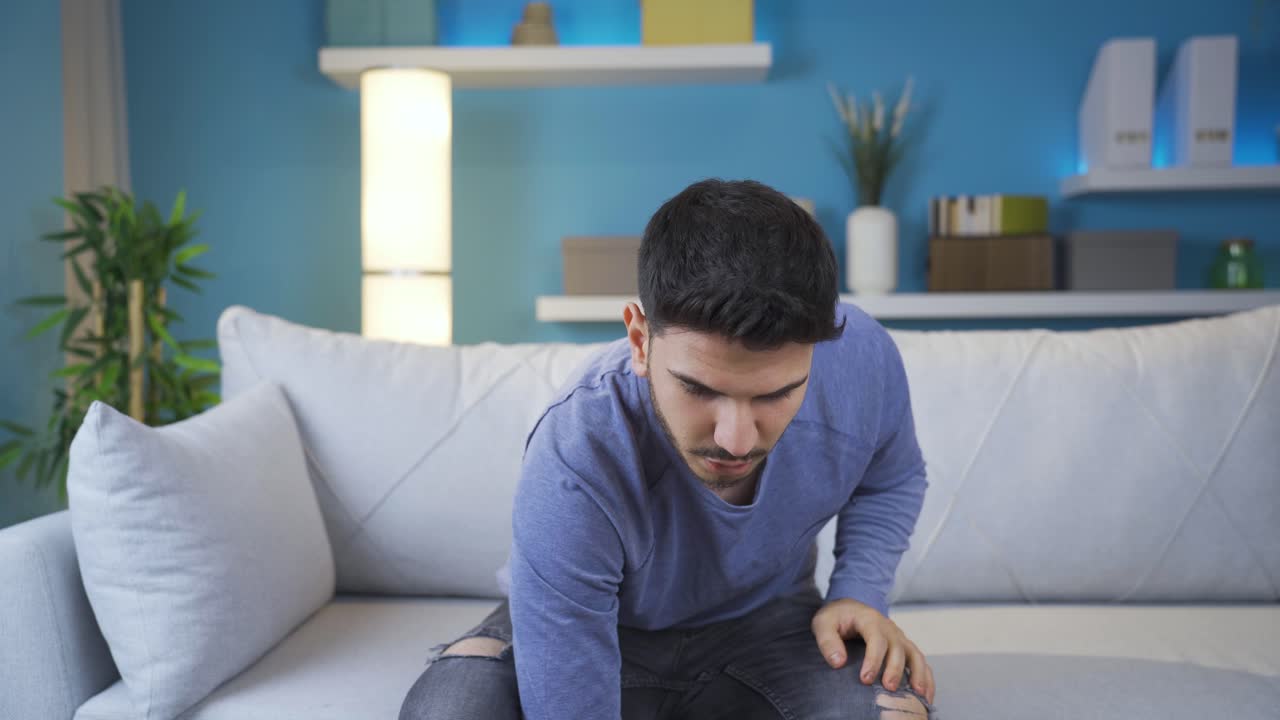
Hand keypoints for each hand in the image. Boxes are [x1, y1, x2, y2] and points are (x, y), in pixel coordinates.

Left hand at [811, 598, 934, 705]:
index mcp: (870, 619)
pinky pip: (920, 661)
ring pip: (915, 654)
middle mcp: (889, 628)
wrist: (850, 607)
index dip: (873, 660)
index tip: (865, 679)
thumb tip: (838, 662)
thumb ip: (828, 641)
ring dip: (918, 674)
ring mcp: (899, 638)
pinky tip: (926, 696)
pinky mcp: (904, 647)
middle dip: (895, 670)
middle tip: (888, 688)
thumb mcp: (823, 623)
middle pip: (898, 648)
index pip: (876, 639)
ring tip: (918, 694)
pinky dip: (926, 678)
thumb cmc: (836, 617)